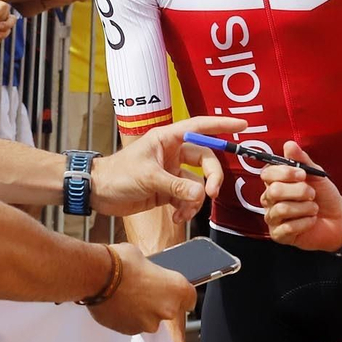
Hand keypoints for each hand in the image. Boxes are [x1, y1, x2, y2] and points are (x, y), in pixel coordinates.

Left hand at [87, 115, 247, 221]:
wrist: (98, 193)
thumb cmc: (116, 174)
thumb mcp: (147, 178)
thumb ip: (175, 186)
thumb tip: (201, 194)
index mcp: (167, 139)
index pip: (200, 127)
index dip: (222, 124)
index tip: (243, 125)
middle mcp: (173, 153)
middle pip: (206, 160)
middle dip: (212, 177)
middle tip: (211, 193)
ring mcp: (172, 172)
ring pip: (198, 183)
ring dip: (196, 200)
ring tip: (184, 211)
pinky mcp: (168, 190)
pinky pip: (188, 198)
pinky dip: (186, 209)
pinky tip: (177, 217)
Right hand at [87, 242, 194, 334]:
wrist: (95, 275)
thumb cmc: (121, 260)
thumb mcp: (144, 258)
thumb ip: (152, 272)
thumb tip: (148, 275)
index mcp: (177, 289)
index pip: (190, 298)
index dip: (181, 295)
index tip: (172, 292)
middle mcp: (168, 310)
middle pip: (168, 310)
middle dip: (157, 302)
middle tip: (142, 290)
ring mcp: (148, 323)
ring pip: (149, 319)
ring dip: (141, 311)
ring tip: (125, 296)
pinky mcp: (130, 331)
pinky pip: (132, 325)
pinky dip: (127, 317)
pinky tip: (117, 304)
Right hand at [260, 141, 341, 252]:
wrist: (340, 219)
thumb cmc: (325, 196)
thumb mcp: (316, 174)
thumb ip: (302, 160)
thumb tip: (289, 145)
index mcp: (276, 182)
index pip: (267, 174)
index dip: (284, 173)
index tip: (302, 175)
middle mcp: (270, 200)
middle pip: (273, 191)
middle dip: (299, 192)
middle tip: (312, 194)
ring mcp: (273, 218)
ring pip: (281, 209)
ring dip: (304, 208)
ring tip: (314, 209)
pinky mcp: (279, 235)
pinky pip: (287, 228)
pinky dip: (305, 223)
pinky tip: (311, 221)